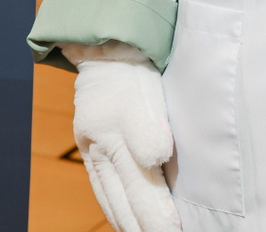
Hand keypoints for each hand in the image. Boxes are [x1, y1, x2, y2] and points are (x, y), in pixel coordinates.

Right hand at [66, 42, 180, 231]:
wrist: (107, 51)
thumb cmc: (135, 71)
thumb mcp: (147, 89)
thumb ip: (148, 125)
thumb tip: (155, 156)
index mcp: (120, 126)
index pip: (142, 181)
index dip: (158, 212)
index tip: (175, 230)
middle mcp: (102, 144)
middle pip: (127, 197)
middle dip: (147, 225)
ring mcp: (93, 150)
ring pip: (112, 199)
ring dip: (131, 224)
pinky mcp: (90, 153)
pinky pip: (102, 191)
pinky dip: (117, 212)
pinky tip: (129, 224)